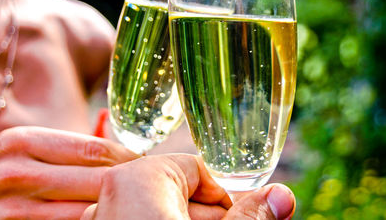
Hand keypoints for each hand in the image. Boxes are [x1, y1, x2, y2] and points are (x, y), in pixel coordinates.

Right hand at [0, 126, 138, 218]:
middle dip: (126, 181)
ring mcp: (8, 208)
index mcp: (18, 141)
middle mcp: (9, 172)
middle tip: (148, 181)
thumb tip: (104, 114)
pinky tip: (107, 213)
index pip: (94, 150)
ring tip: (134, 199)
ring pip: (89, 208)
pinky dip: (95, 219)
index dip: (126, 157)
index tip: (145, 162)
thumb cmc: (24, 172)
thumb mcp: (43, 150)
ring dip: (115, 204)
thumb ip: (75, 139)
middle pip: (96, 178)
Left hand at [81, 154, 294, 219]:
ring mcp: (101, 216)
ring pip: (157, 209)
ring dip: (183, 219)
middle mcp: (110, 193)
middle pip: (177, 191)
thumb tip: (284, 195)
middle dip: (206, 213)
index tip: (237, 219)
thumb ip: (248, 218)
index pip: (196, 170)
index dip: (224, 198)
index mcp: (136, 180)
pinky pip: (134, 217)